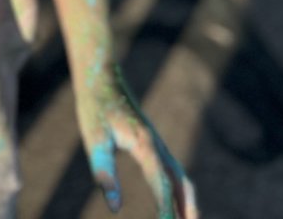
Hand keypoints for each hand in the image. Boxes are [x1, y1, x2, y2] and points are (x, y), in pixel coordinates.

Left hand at [78, 67, 197, 218]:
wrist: (101, 76)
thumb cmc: (95, 108)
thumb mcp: (95, 139)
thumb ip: (104, 172)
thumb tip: (115, 208)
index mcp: (145, 144)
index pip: (161, 184)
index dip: (166, 208)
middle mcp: (157, 146)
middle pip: (181, 183)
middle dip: (188, 209)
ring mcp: (157, 144)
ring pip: (179, 178)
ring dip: (186, 202)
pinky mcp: (152, 143)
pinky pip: (172, 171)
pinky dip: (178, 191)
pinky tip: (173, 202)